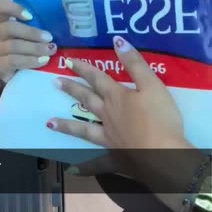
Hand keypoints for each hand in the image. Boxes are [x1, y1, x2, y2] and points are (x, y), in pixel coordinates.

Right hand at [0, 0, 56, 81]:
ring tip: (50, 51)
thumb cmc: (28, 51)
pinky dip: (30, 60)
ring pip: (13, 45)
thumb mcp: (32, 36)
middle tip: (49, 38)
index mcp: (3, 21)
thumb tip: (57, 24)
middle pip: (9, 27)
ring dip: (35, 48)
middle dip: (32, 33)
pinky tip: (42, 61)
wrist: (19, 77)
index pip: (0, 7)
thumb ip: (37, 27)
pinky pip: (13, 60)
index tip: (30, 16)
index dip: (13, 8)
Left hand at [49, 36, 193, 192]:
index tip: (68, 60)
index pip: (97, 78)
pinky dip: (85, 166)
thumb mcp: (152, 85)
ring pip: (84, 129)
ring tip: (49, 122)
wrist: (163, 154)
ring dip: (67, 125)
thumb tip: (118, 41)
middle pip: (87, 99)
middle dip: (71, 89)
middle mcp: (108, 116)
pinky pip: (97, 162)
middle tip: (54, 82)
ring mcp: (109, 137)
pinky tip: (73, 170)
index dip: (83, 68)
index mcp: (116, 97)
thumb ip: (135, 63)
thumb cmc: (160, 118)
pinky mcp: (116, 156)